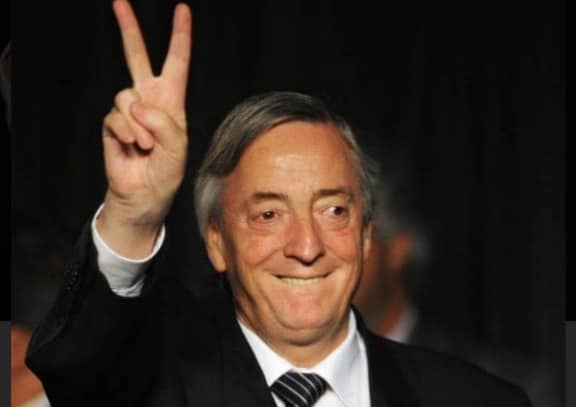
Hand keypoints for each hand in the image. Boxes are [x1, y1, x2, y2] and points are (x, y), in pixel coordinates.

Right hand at [98, 0, 191, 256]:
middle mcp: (149, 99)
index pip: (176, 62)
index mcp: (172, 100)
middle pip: (137, 57)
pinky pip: (115, 117)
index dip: (179, 36)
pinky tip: (132, 147)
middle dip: (129, 29)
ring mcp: (128, 110)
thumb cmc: (166, 172)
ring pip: (125, 96)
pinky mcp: (112, 122)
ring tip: (145, 145)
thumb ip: (164, 124)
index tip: (182, 10)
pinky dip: (125, 134)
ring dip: (138, 125)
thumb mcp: (178, 148)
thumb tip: (136, 104)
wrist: (143, 194)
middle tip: (120, 2)